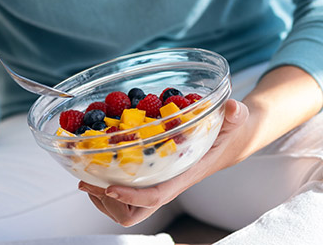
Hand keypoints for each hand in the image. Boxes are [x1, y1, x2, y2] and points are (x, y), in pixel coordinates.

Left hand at [78, 98, 249, 226]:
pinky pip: (124, 192)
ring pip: (124, 208)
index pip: (155, 196)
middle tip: (87, 181)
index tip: (110, 188)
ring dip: (102, 196)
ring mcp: (156, 182)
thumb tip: (234, 109)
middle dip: (108, 201)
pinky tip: (98, 165)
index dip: (131, 196)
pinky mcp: (149, 175)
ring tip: (87, 176)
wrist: (229, 141)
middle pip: (133, 212)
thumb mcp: (235, 121)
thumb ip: (236, 115)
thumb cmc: (229, 132)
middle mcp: (167, 183)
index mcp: (183, 175)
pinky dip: (106, 182)